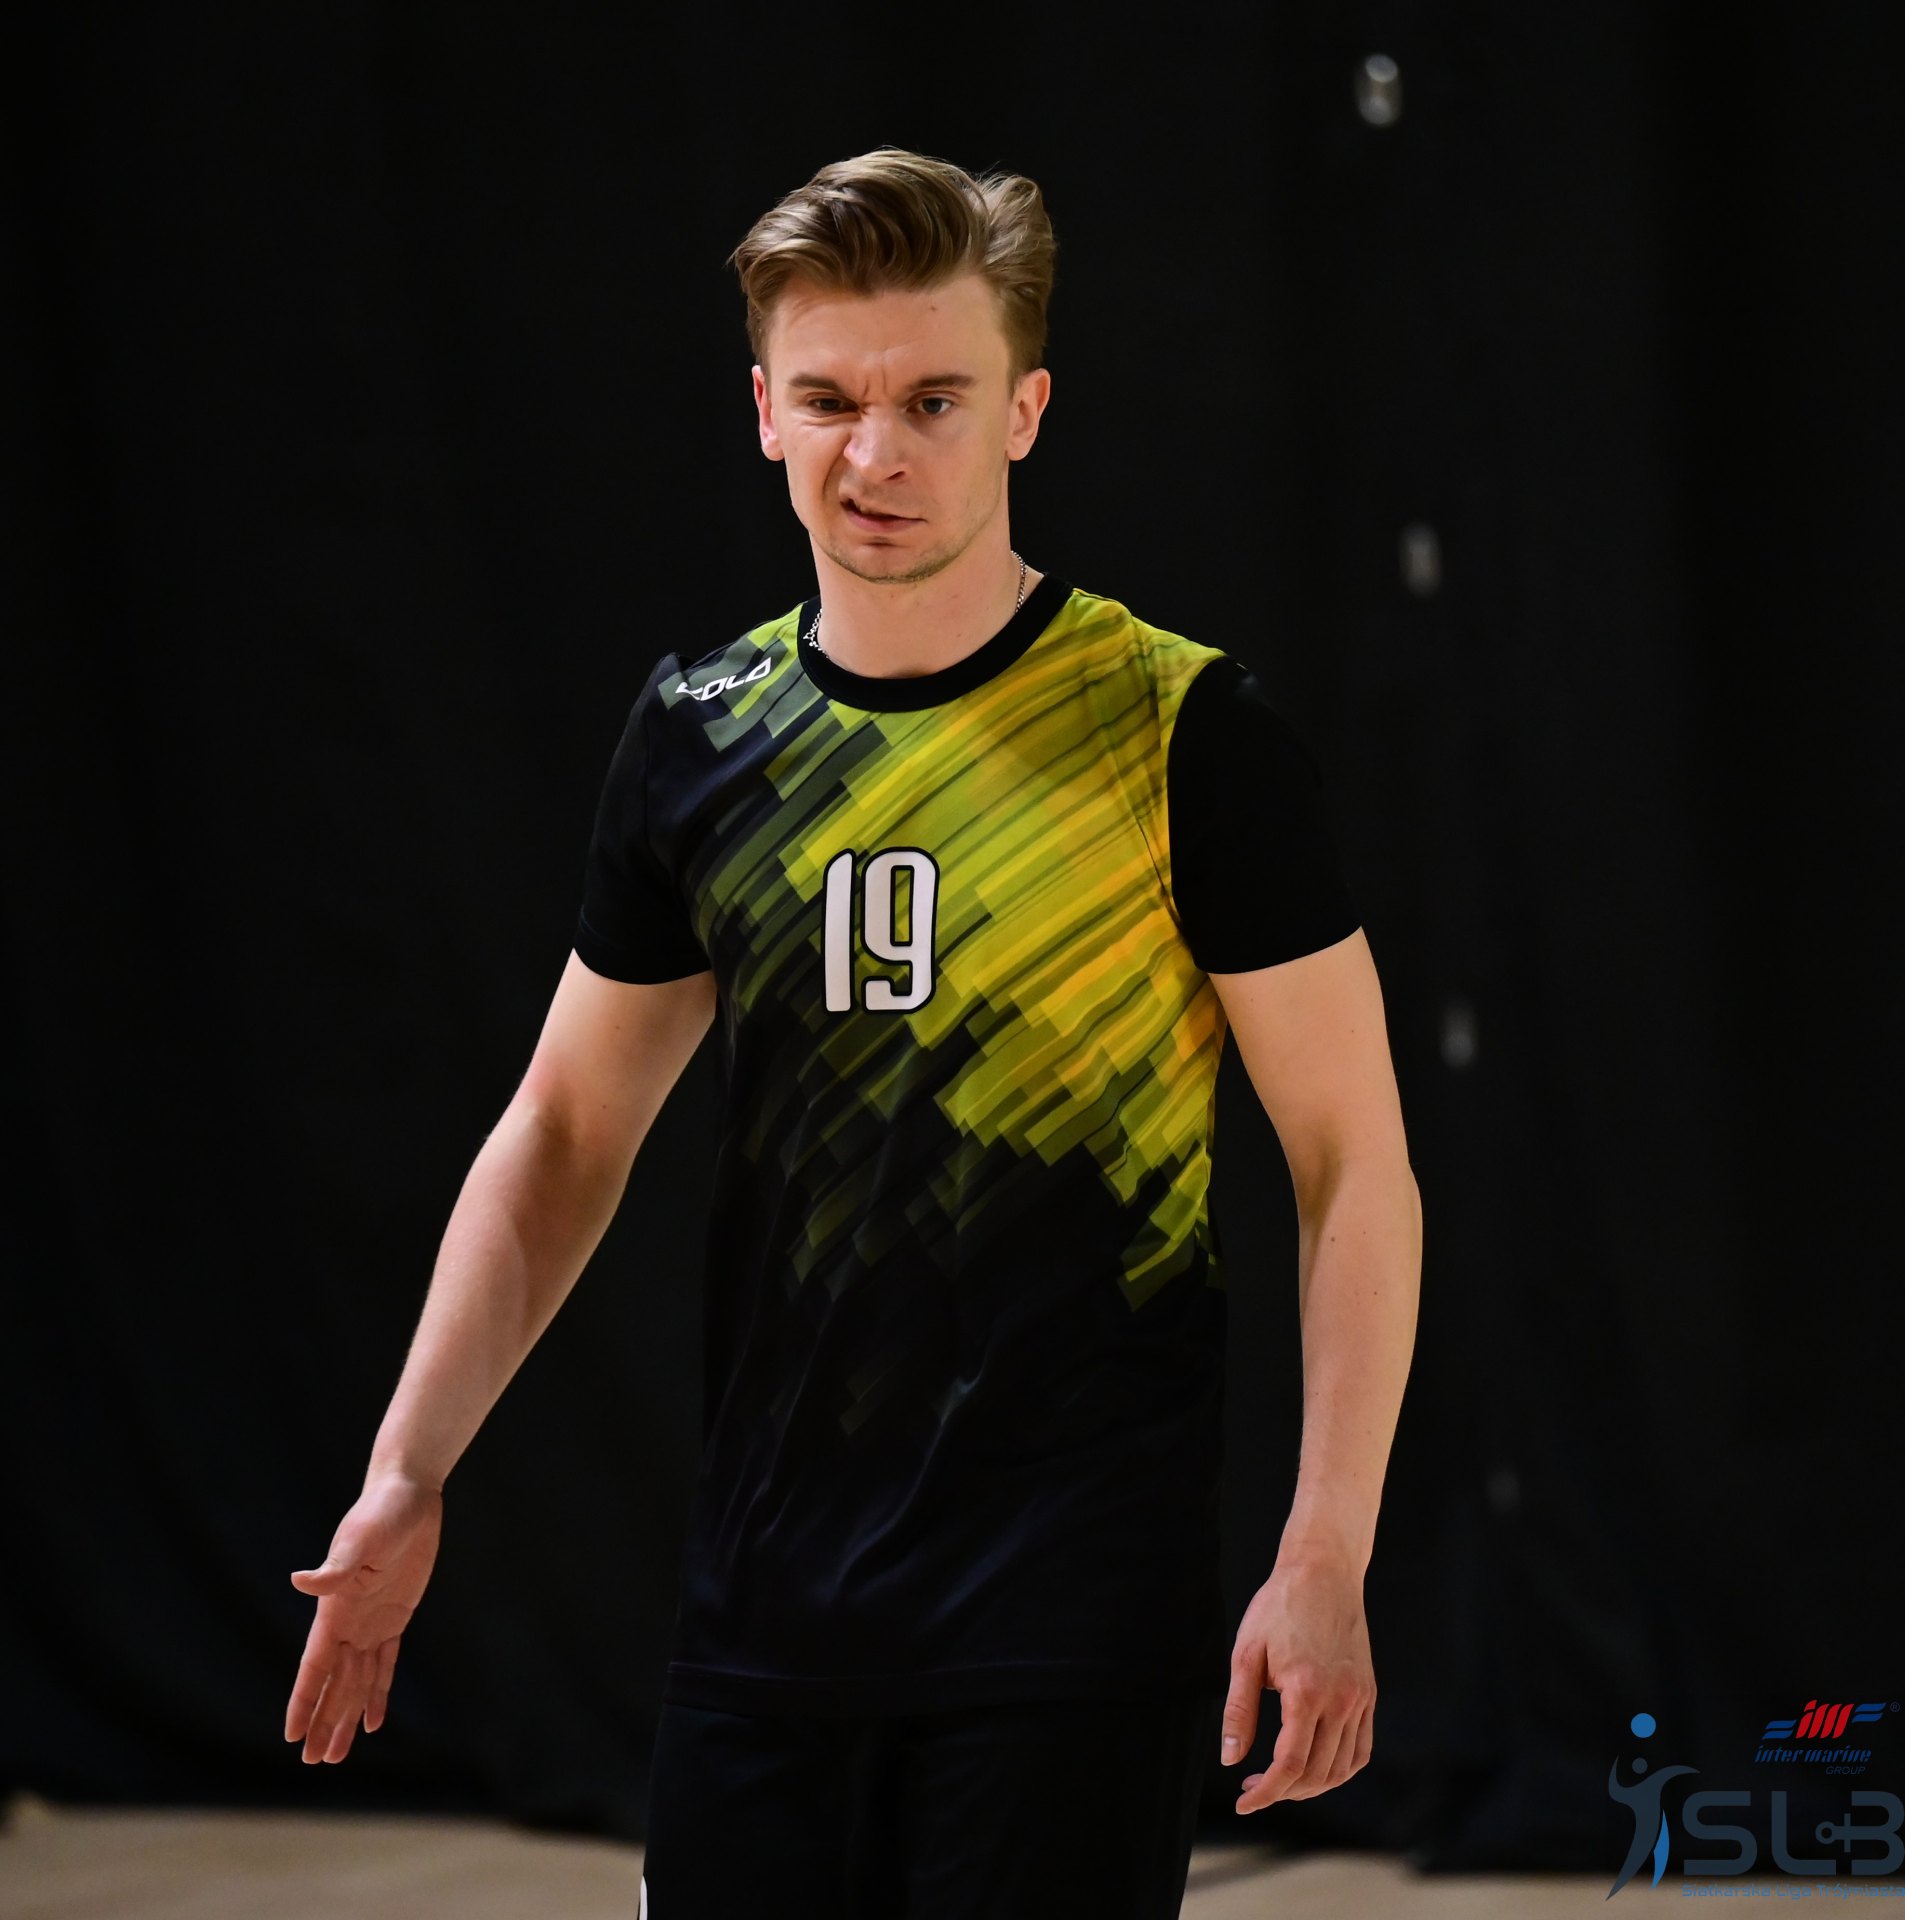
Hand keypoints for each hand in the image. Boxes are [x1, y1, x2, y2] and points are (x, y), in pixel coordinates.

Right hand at [284, 1470, 442, 1764]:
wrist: (407, 1492)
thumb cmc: (381, 1511)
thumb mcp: (360, 1538)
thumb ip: (334, 1567)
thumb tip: (300, 1581)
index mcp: (335, 1609)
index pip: (315, 1666)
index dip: (305, 1701)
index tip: (291, 1737)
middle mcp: (349, 1621)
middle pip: (334, 1682)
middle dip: (323, 1721)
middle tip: (314, 1763)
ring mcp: (372, 1620)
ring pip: (357, 1680)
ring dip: (347, 1715)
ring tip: (336, 1755)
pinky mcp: (397, 1614)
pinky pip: (386, 1662)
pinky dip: (379, 1691)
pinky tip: (374, 1720)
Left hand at [1220, 1556, 1375, 1813]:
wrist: (1323, 1572)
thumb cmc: (1279, 1607)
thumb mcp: (1246, 1653)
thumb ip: (1239, 1710)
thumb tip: (1231, 1759)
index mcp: (1306, 1691)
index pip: (1289, 1765)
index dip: (1266, 1793)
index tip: (1244, 1803)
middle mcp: (1340, 1701)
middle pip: (1315, 1773)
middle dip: (1283, 1792)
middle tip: (1253, 1787)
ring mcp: (1360, 1699)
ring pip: (1341, 1768)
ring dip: (1310, 1786)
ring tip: (1280, 1781)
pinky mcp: (1368, 1694)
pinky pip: (1360, 1751)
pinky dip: (1340, 1770)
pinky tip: (1315, 1767)